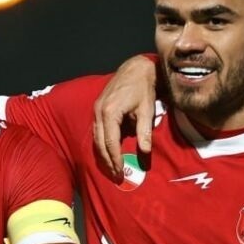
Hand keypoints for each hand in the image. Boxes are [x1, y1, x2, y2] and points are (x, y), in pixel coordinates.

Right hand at [93, 55, 157, 178]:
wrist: (136, 69)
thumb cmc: (143, 88)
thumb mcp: (147, 110)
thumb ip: (144, 132)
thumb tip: (145, 153)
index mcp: (110, 112)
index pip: (110, 142)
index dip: (115, 158)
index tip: (121, 172)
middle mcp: (99, 111)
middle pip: (99, 143)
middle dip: (107, 160)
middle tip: (116, 175)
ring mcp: (96, 109)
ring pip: (96, 138)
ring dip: (103, 154)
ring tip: (113, 168)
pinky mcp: (98, 108)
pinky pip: (97, 130)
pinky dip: (102, 143)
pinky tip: (109, 152)